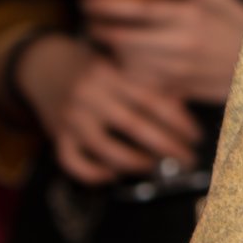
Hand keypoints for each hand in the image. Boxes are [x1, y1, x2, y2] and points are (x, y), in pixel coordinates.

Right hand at [11, 34, 199, 184]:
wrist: (45, 66)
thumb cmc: (96, 70)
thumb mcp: (120, 68)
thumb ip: (148, 87)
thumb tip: (185, 116)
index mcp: (112, 75)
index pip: (152, 100)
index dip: (179, 121)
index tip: (197, 136)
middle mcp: (90, 95)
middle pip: (134, 125)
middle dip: (167, 146)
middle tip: (187, 159)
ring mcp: (71, 117)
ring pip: (105, 148)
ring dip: (135, 162)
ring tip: (153, 165)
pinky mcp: (55, 136)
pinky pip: (73, 162)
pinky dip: (94, 174)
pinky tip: (112, 175)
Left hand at [81, 0, 242, 104]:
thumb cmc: (239, 25)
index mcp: (190, 14)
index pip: (135, 8)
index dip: (105, 4)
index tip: (87, 0)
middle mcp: (181, 43)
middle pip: (122, 37)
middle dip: (99, 29)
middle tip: (92, 21)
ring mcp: (177, 70)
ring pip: (126, 60)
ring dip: (112, 50)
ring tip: (109, 39)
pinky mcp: (177, 89)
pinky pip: (138, 81)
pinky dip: (127, 70)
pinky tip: (128, 61)